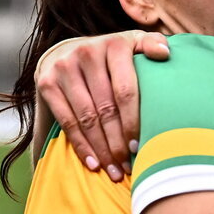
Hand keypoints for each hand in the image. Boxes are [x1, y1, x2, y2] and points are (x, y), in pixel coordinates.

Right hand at [35, 31, 168, 179]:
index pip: (126, 91)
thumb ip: (153, 44)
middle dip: (118, 142)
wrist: (68, 49)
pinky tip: (93, 163)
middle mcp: (87, 53)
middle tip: (128, 166)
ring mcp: (64, 68)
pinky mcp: (47, 83)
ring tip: (114, 171)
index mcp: (115, 45)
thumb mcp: (135, 42)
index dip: (133, 122)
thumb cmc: (113, 54)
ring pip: (86, 118)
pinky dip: (81, 145)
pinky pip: (66, 121)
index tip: (139, 147)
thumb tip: (166, 53)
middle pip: (106, 108)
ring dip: (101, 149)